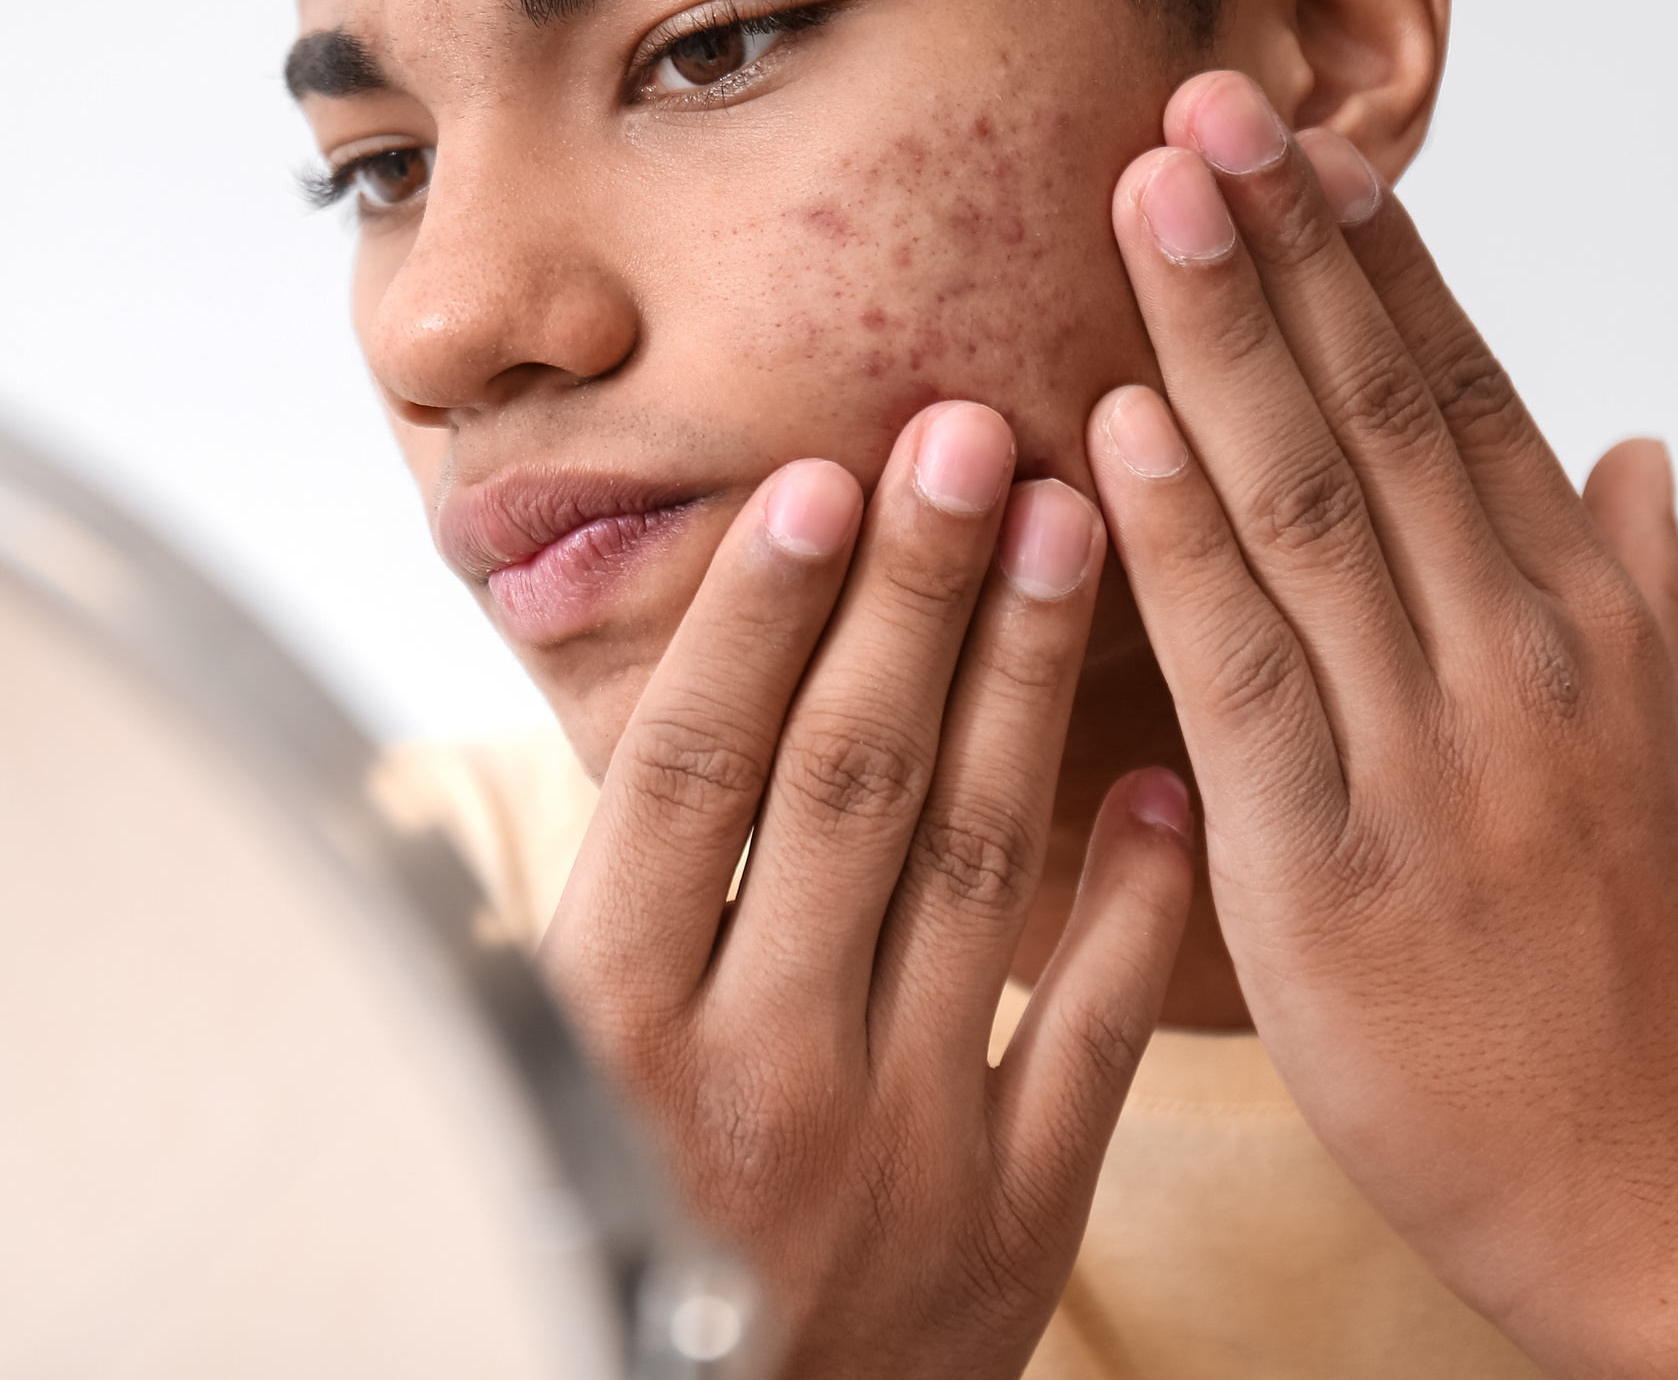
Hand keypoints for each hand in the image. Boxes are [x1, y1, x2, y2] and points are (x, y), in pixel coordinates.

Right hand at [539, 403, 1194, 1378]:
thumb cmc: (582, 1243)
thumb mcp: (516, 1090)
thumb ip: (559, 922)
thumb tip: (544, 738)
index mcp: (605, 1032)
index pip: (694, 775)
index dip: (758, 615)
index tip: (815, 480)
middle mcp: (752, 1072)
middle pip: (850, 781)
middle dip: (916, 593)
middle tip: (973, 434)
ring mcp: (895, 1145)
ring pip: (976, 866)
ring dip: (1026, 682)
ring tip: (1073, 526)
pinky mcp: (1012, 1222)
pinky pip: (1090, 1032)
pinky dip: (1132, 896)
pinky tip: (1161, 769)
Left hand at [1089, 70, 1677, 1376]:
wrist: (1666, 1194)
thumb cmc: (1640, 974)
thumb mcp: (1665, 755)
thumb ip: (1647, 586)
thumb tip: (1649, 448)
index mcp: (1579, 618)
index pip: (1463, 393)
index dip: (1375, 256)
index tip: (1297, 132)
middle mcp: (1515, 654)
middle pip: (1380, 409)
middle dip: (1286, 243)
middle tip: (1198, 96)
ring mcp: (1430, 752)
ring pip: (1310, 502)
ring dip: (1221, 333)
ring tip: (1148, 191)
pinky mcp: (1332, 863)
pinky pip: (1244, 670)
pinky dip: (1180, 539)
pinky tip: (1120, 426)